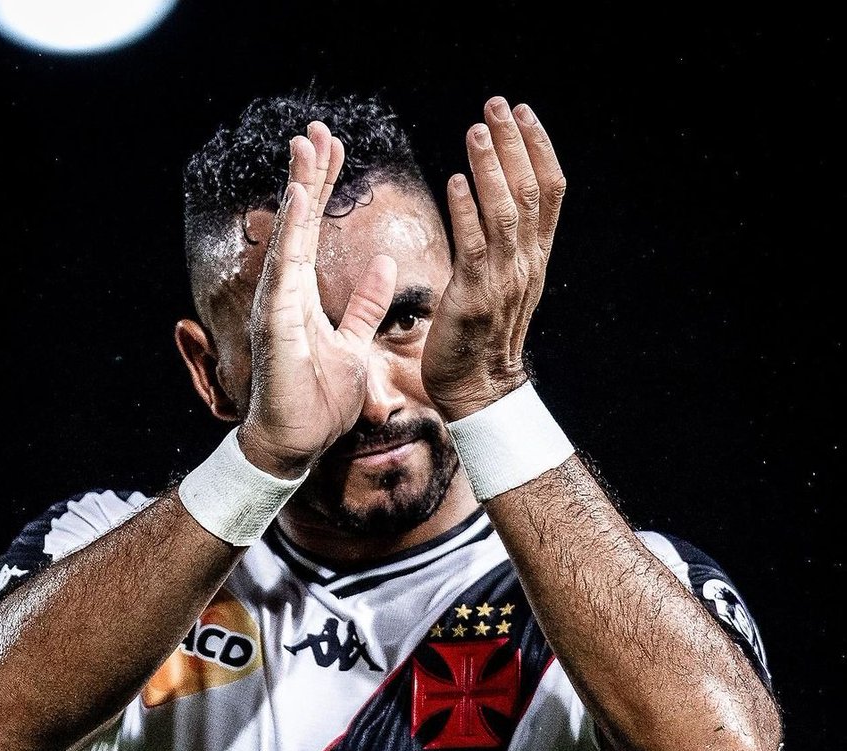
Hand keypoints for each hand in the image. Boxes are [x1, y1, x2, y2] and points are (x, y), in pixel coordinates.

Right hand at [238, 122, 397, 478]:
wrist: (294, 445)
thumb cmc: (317, 403)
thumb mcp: (353, 346)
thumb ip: (364, 307)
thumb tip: (382, 266)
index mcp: (305, 298)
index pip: (315, 233)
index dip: (324, 191)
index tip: (335, 150)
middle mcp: (286, 294)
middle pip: (299, 223)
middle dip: (310, 175)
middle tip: (319, 129)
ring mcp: (278, 305)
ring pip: (290, 235)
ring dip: (299, 188)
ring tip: (308, 144)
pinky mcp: (277, 321)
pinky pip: (286, 267)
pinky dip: (292, 229)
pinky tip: (298, 195)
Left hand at [421, 97, 565, 420]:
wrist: (479, 389)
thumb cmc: (481, 336)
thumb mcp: (504, 283)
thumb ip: (503, 244)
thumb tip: (490, 201)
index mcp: (535, 258)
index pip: (550, 192)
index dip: (539, 148)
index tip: (523, 112)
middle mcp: (526, 264)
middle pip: (531, 191)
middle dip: (514, 144)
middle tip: (496, 104)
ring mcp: (503, 281)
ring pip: (506, 212)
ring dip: (491, 168)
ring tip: (476, 130)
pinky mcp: (474, 297)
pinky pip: (473, 247)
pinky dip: (466, 212)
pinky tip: (455, 181)